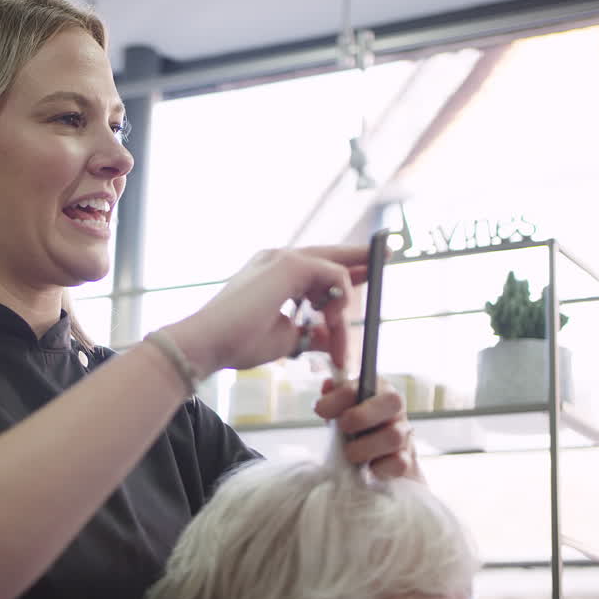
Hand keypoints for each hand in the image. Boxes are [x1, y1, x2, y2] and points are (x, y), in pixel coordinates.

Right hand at [165, 246, 368, 374]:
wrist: (209, 343)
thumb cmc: (237, 342)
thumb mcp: (285, 338)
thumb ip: (310, 333)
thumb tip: (330, 337)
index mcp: (273, 273)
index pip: (317, 267)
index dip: (345, 271)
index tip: (368, 276)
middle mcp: (278, 258)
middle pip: (330, 255)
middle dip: (361, 259)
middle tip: (388, 254)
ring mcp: (283, 257)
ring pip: (335, 272)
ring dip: (343, 309)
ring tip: (339, 342)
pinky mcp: (291, 264)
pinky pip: (334, 276)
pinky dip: (339, 303)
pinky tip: (331, 327)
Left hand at [313, 377, 423, 481]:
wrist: (376, 457)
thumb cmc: (356, 426)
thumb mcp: (341, 408)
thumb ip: (334, 395)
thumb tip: (328, 385)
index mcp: (379, 390)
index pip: (365, 383)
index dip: (341, 395)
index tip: (320, 409)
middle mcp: (396, 410)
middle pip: (393, 401)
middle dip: (363, 415)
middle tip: (343, 426)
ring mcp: (404, 435)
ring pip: (394, 436)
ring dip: (366, 446)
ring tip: (349, 453)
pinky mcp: (406, 461)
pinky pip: (399, 463)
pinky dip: (380, 467)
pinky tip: (367, 467)